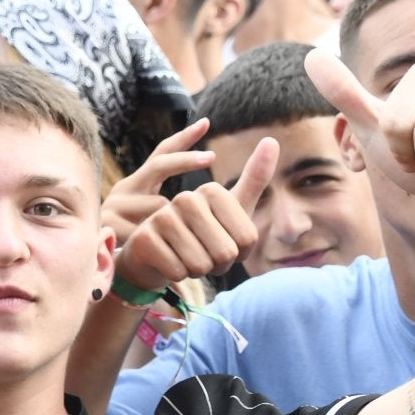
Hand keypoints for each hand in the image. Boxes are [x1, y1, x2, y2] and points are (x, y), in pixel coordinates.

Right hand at [100, 119, 215, 249]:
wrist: (99, 268)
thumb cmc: (136, 245)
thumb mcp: (152, 221)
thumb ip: (167, 207)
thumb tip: (200, 196)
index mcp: (137, 184)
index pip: (160, 155)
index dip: (183, 139)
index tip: (206, 123)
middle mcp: (124, 188)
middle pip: (159, 165)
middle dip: (186, 160)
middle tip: (211, 157)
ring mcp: (116, 203)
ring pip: (159, 206)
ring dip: (170, 225)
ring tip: (163, 243)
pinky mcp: (110, 223)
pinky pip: (147, 228)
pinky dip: (155, 241)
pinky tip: (150, 250)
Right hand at [113, 129, 280, 293]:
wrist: (160, 255)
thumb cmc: (203, 234)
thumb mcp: (235, 211)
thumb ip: (255, 178)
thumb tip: (271, 139)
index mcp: (211, 191)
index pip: (247, 239)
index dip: (241, 253)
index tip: (226, 244)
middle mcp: (185, 198)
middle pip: (225, 253)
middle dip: (219, 265)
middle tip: (206, 258)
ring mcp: (161, 217)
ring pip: (200, 265)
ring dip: (197, 271)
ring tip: (186, 259)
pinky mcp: (143, 238)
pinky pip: (177, 272)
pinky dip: (177, 275)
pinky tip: (167, 264)